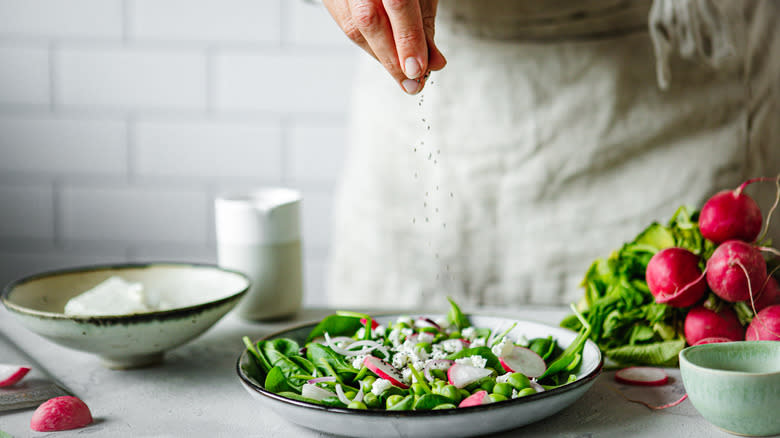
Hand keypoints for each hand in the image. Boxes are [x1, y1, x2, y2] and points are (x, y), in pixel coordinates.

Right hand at [322, 0, 446, 93]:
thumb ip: (424, 27)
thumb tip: (433, 63)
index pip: (398, 4)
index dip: (408, 40)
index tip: (418, 70)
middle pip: (369, 19)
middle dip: (392, 58)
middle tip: (412, 81)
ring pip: (356, 28)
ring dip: (382, 57)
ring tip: (402, 72)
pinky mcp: (331, 0)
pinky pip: (348, 29)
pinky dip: (371, 47)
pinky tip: (386, 55)